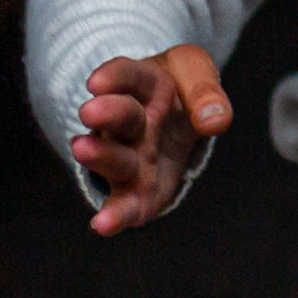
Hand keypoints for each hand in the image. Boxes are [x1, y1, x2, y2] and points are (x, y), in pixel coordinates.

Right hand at [72, 45, 230, 235]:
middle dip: (107, 114)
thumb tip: (215, 121)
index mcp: (145, 86)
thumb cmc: (181, 90)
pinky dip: (115, 215)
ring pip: (115, 158)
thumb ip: (204, 91)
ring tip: (82, 150)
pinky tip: (102, 225)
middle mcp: (131, 123)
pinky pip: (126, 204)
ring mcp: (131, 158)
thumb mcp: (195, 72)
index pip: (128, 75)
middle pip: (120, 116)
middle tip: (90, 112)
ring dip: (101, 157)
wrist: (177, 119)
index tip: (98, 81)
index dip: (114, 76)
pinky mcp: (138, 191)